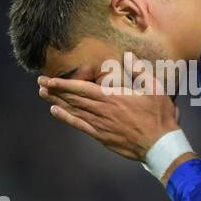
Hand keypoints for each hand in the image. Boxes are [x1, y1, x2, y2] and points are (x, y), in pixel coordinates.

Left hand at [38, 66, 179, 161]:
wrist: (160, 145)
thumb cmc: (160, 117)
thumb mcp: (155, 89)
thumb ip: (140, 71)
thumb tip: (128, 55)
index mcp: (113, 97)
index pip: (82, 88)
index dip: (63, 83)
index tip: (49, 78)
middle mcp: (102, 110)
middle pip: (73, 98)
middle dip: (55, 90)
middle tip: (40, 83)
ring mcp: (100, 124)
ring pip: (74, 110)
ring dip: (57, 101)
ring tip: (43, 94)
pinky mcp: (102, 136)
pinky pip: (79, 125)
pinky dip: (66, 118)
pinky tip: (56, 112)